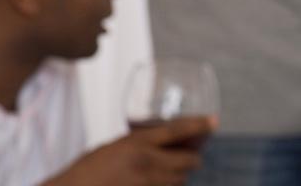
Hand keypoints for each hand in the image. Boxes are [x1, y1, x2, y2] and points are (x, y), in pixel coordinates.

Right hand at [45, 116, 214, 185]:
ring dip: (179, 176)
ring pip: (180, 180)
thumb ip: (136, 144)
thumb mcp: (111, 147)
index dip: (199, 124)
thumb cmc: (86, 171)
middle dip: (192, 158)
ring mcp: (148, 184)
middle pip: (188, 160)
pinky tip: (157, 184)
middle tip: (191, 156)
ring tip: (168, 173)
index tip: (215, 121)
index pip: (177, 130)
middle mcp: (147, 163)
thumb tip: (157, 146)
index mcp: (137, 143)